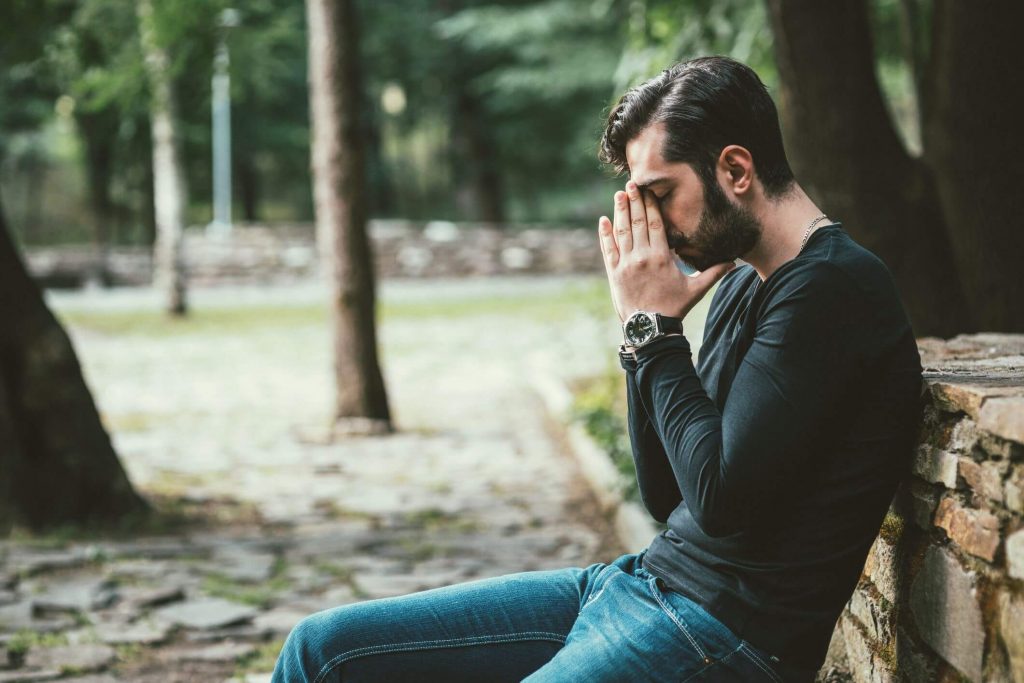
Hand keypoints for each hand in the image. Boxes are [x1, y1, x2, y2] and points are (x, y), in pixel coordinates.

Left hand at [598, 181, 734, 322]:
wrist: (650, 329)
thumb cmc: (674, 308)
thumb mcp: (696, 290)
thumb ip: (713, 273)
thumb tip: (735, 263)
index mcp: (661, 257)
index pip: (656, 223)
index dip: (651, 204)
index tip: (648, 190)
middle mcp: (642, 257)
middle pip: (637, 223)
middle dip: (634, 201)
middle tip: (631, 184)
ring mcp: (626, 264)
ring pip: (622, 232)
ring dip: (620, 212)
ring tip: (619, 195)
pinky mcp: (614, 274)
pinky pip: (608, 249)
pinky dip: (605, 234)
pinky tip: (603, 220)